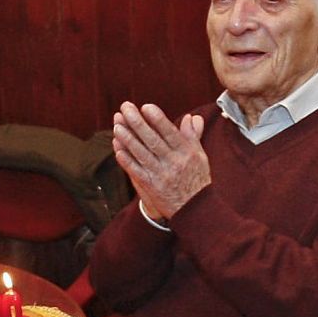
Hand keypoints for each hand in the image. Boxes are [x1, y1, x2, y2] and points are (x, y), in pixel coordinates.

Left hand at [112, 102, 210, 219]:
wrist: (195, 210)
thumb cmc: (197, 179)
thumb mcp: (200, 156)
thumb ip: (193, 136)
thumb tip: (192, 117)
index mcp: (186, 153)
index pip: (170, 132)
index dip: (158, 119)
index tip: (146, 106)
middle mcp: (173, 163)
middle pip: (152, 140)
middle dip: (137, 122)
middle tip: (125, 108)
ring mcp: (161, 175)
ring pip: (141, 154)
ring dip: (128, 139)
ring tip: (117, 125)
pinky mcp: (151, 186)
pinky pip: (136, 170)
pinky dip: (126, 159)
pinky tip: (117, 147)